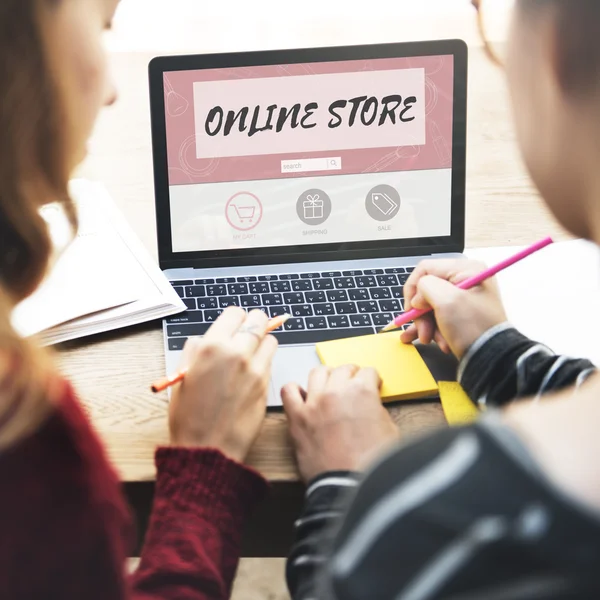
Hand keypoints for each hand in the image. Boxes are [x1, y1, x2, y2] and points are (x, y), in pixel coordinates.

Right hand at [169, 307, 277, 461]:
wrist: (208, 449)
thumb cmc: (189, 416)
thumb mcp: (181, 376)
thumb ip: (194, 351)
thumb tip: (205, 339)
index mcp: (212, 347)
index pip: (235, 313)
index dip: (234, 319)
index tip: (233, 325)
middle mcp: (237, 353)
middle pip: (258, 320)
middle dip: (254, 323)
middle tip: (248, 332)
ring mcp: (256, 369)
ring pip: (271, 339)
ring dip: (262, 342)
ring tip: (251, 353)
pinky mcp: (267, 384)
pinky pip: (271, 362)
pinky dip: (265, 361)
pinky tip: (252, 373)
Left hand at [281, 365, 397, 482]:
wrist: (349, 487)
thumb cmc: (371, 465)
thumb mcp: (390, 431)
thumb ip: (378, 410)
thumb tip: (370, 406)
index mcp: (362, 392)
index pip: (367, 372)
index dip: (372, 380)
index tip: (371, 385)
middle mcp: (336, 391)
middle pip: (343, 369)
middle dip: (351, 375)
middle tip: (352, 385)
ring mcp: (314, 403)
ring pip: (317, 373)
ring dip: (326, 377)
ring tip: (329, 386)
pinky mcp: (297, 418)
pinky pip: (288, 391)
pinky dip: (294, 390)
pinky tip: (302, 396)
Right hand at [400, 259, 506, 358]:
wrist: (492, 359)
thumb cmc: (473, 328)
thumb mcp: (446, 301)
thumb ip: (425, 288)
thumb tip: (418, 297)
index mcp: (466, 270)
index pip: (425, 269)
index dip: (413, 289)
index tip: (411, 309)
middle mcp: (466, 280)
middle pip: (427, 290)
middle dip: (421, 313)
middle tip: (423, 331)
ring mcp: (464, 298)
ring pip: (430, 306)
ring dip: (426, 324)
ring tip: (430, 339)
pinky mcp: (462, 314)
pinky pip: (439, 316)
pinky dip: (432, 329)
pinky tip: (429, 340)